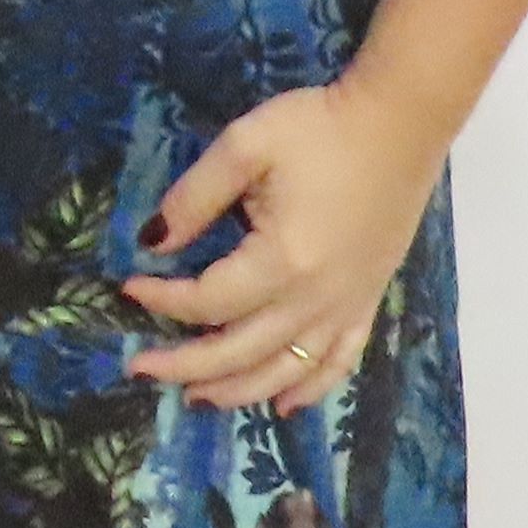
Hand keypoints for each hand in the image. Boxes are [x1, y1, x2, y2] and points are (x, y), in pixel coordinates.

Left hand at [120, 73, 447, 415]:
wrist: (399, 121)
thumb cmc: (319, 128)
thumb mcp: (245, 145)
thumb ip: (195, 197)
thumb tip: (153, 243)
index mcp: (281, 260)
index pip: (207, 300)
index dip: (162, 301)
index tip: (129, 289)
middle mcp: (314, 299)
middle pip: (239, 352)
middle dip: (183, 366)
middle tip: (140, 369)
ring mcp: (346, 307)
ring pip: (285, 372)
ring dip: (237, 391)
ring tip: (196, 397)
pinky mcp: (368, 302)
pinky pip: (338, 365)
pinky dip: (307, 390)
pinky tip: (283, 405)